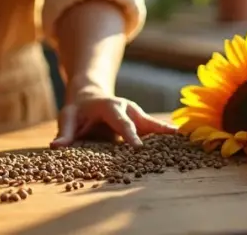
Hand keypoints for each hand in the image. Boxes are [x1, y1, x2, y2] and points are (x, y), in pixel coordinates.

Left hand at [50, 94, 177, 147]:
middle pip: (146, 121)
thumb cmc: (77, 111)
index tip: (138, 148)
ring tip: (190, 143)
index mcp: (110, 106)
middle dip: (159, 132)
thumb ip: (65, 132)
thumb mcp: (67, 118)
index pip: (121, 122)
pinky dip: (170, 138)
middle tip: (176, 142)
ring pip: (156, 125)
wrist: (89, 98)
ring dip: (171, 135)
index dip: (129, 134)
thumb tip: (56, 146)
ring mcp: (138, 115)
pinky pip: (158, 131)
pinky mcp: (143, 123)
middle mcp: (128, 109)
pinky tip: (187, 146)